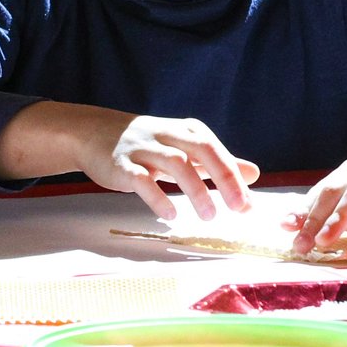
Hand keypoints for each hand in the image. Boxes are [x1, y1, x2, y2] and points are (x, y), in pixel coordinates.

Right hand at [80, 114, 259, 221]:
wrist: (93, 133)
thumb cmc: (146, 144)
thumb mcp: (184, 148)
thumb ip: (217, 162)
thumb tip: (253, 174)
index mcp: (186, 131)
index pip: (216, 151)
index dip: (234, 176)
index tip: (249, 205)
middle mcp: (167, 136)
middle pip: (201, 150)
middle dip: (223, 177)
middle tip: (239, 208)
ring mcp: (143, 149)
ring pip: (175, 163)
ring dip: (195, 189)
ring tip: (209, 215)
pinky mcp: (121, 165)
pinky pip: (141, 179)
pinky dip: (157, 197)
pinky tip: (170, 214)